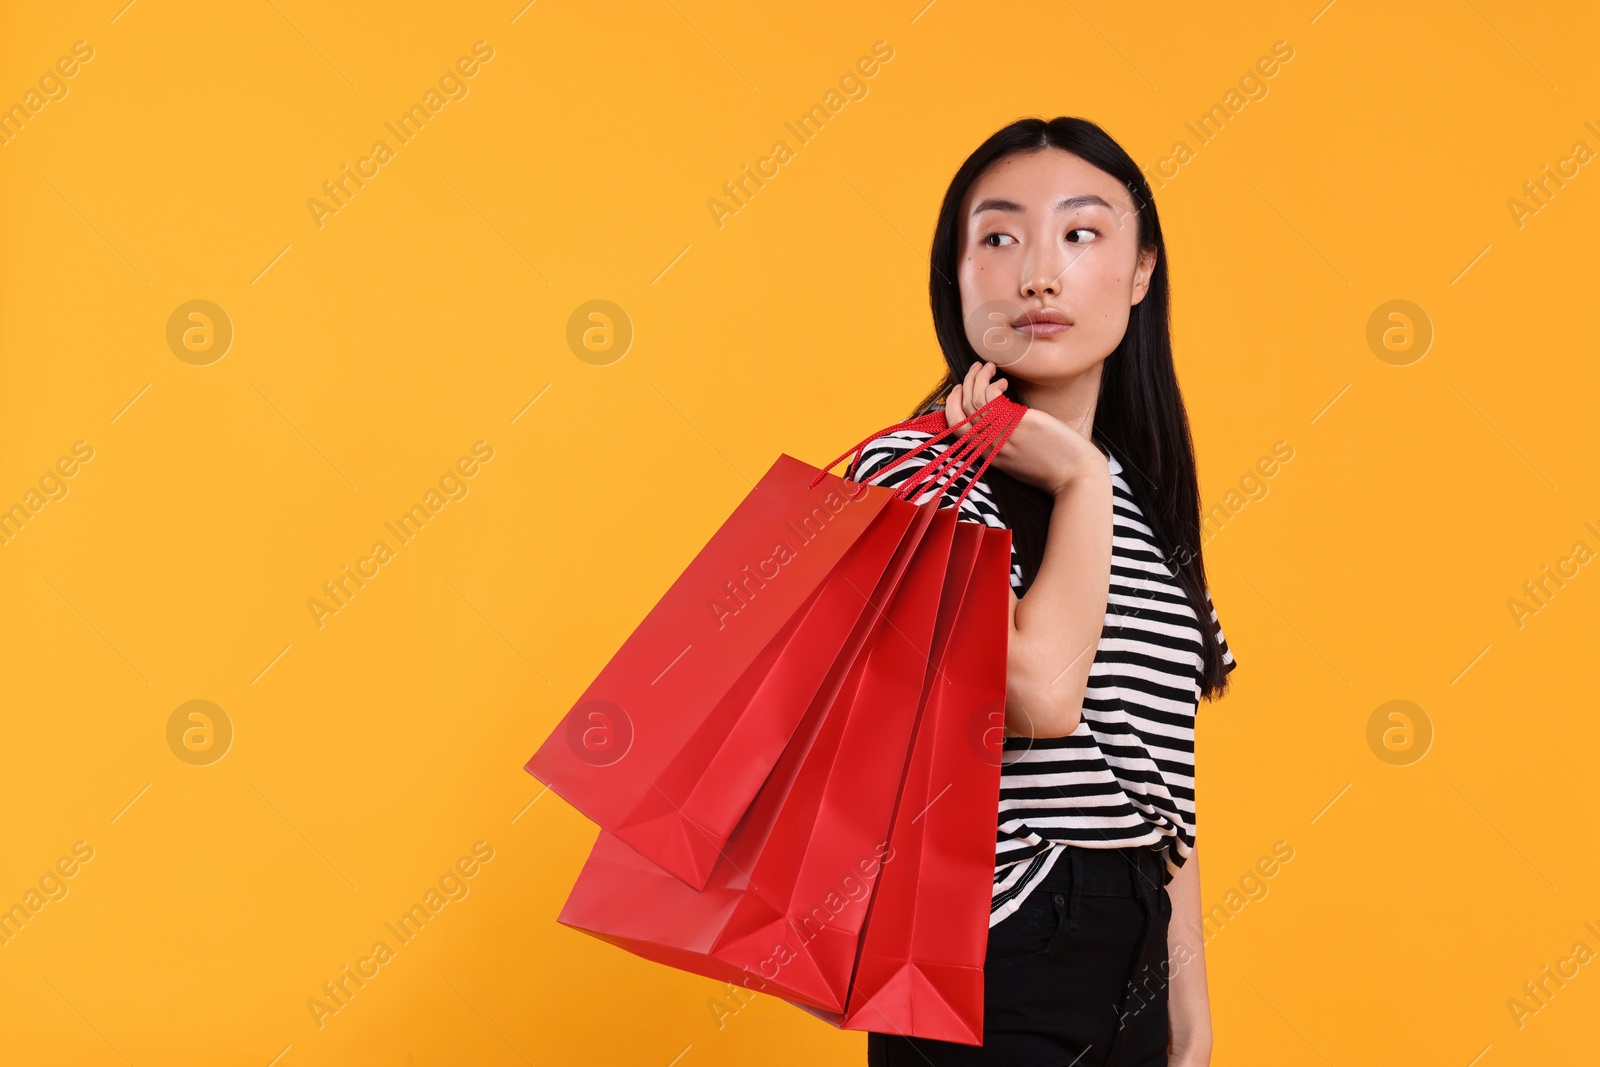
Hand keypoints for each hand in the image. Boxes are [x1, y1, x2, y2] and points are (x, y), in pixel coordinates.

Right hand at [945, 360, 1106, 496]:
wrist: (1076, 477)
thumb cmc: (1054, 467)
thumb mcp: (1019, 459)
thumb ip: (1005, 442)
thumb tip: (1001, 418)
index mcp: (988, 456)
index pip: (956, 427)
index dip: (953, 404)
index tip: (961, 389)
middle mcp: (990, 446)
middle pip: (961, 411)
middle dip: (964, 385)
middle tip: (975, 369)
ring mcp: (1002, 434)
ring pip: (975, 400)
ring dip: (978, 378)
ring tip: (989, 367)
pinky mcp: (1018, 423)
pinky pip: (991, 398)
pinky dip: (992, 384)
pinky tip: (1005, 382)